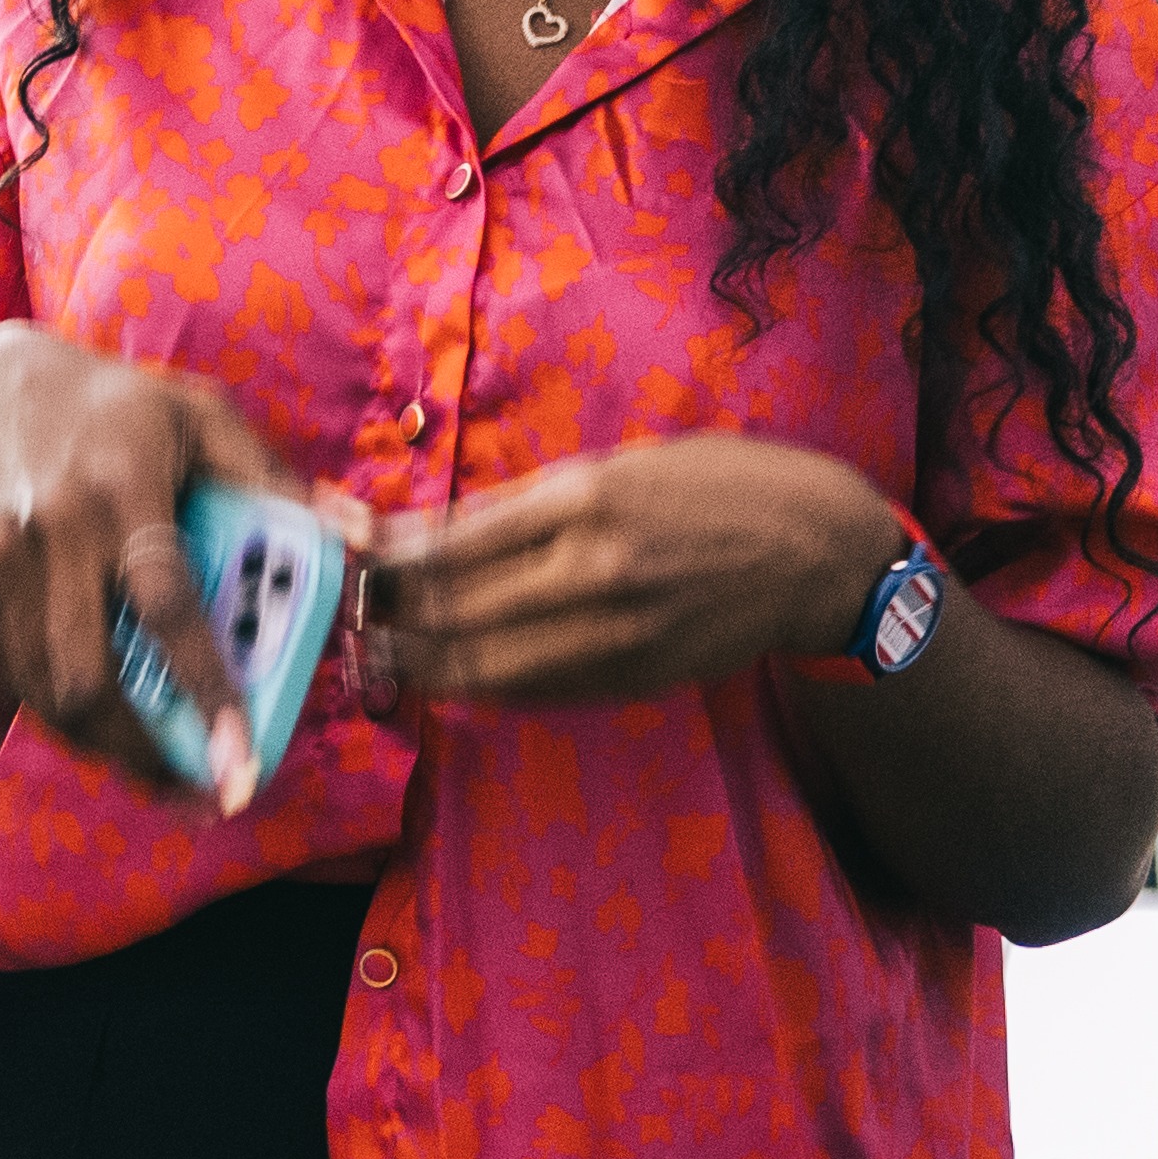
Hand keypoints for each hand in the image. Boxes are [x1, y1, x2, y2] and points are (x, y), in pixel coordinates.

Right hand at [0, 320, 303, 803]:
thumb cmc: (110, 410)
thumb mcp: (197, 415)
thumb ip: (272, 479)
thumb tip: (354, 532)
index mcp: (123, 489)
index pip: (167, 606)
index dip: (207, 691)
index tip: (241, 762)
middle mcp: (51, 531)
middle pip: (88, 680)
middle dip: (144, 755)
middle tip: (201, 789)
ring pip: (45, 696)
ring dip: (105, 748)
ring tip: (159, 766)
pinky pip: (13, 679)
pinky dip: (58, 711)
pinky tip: (99, 713)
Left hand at [360, 436, 906, 712]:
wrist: (812, 552)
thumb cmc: (713, 489)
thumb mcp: (619, 465)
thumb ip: (528, 504)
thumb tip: (431, 535)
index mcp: (582, 497)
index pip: (449, 542)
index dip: (383, 563)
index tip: (348, 563)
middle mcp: (591, 567)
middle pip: (451, 612)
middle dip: (384, 619)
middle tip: (345, 618)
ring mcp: (611, 633)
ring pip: (481, 667)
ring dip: (419, 667)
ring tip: (378, 657)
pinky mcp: (629, 678)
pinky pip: (531, 693)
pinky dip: (479, 688)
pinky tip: (449, 677)